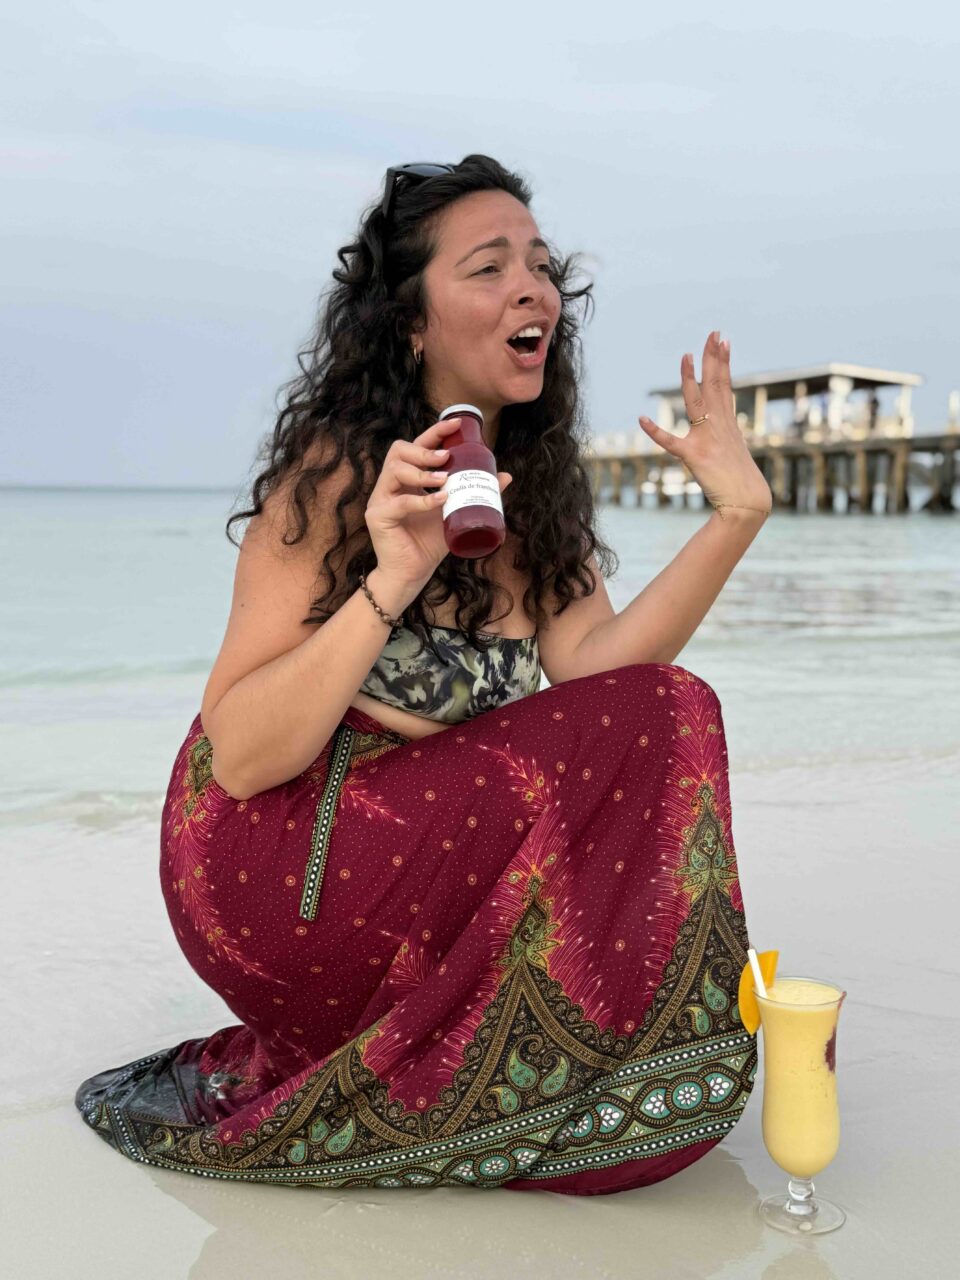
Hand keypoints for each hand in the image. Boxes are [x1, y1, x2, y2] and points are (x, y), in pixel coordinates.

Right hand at [365, 416, 512, 590]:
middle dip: (424, 449)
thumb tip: (505, 476)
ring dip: (422, 472)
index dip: (434, 432)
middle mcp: (390, 485)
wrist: (412, 574)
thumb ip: (474, 493)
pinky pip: (399, 502)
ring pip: (395, 470)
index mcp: (407, 480)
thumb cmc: (429, 544)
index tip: (457, 424)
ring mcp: (380, 499)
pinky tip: (440, 500)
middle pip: (399, 451)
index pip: (416, 446)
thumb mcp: (456, 512)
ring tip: (444, 480)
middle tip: (447, 457)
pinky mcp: (377, 516)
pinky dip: (422, 500)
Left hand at [638, 330, 771, 516]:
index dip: (723, 362)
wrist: (747, 503)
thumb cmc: (742, 483)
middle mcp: (719, 426)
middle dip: (713, 357)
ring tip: (686, 355)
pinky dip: (655, 432)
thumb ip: (725, 438)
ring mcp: (707, 439)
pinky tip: (642, 419)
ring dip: (689, 379)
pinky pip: (671, 443)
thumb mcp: (734, 453)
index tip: (722, 340)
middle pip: (715, 385)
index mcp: (728, 424)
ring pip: (696, 402)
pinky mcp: (694, 457)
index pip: (725, 386)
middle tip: (713, 333)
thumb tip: (722, 434)